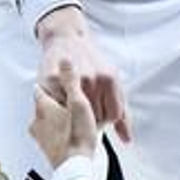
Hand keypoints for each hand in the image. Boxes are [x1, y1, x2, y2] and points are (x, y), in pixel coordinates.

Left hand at [30, 60, 99, 167]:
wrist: (76, 168)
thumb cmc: (77, 136)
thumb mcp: (78, 102)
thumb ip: (71, 80)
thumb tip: (64, 60)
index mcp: (44, 108)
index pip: (39, 90)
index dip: (48, 86)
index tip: (55, 83)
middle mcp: (38, 123)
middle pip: (43, 108)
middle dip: (53, 104)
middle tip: (66, 101)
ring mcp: (41, 138)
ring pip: (46, 123)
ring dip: (56, 120)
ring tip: (72, 119)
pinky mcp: (48, 151)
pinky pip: (51, 137)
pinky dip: (59, 134)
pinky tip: (71, 136)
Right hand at [36, 6, 130, 141]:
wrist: (67, 39)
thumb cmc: (91, 62)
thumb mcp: (112, 82)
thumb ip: (122, 113)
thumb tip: (127, 139)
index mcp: (109, 80)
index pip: (112, 116)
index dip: (105, 121)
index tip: (98, 117)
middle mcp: (92, 79)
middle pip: (93, 118)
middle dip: (88, 120)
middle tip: (82, 112)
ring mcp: (71, 80)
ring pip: (74, 116)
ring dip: (72, 116)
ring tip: (71, 106)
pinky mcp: (52, 80)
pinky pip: (55, 107)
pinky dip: (57, 108)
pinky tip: (60, 100)